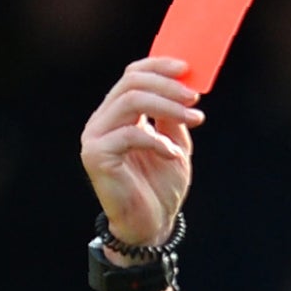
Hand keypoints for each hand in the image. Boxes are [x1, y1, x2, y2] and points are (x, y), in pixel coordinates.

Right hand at [80, 59, 202, 246]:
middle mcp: (103, 120)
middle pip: (131, 83)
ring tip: (195, 118)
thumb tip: (183, 87)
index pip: (132, 75)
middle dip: (167, 85)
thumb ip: (174, 118)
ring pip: (130, 101)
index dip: (157, 66)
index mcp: (119, 114)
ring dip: (167, 106)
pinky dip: (158, 141)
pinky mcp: (96, 155)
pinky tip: (174, 154)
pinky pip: (130, 136)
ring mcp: (95, 136)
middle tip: (194, 97)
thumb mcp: (175, 145)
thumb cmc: (160, 187)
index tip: (186, 67)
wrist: (151, 225)